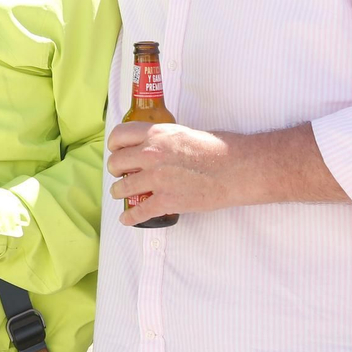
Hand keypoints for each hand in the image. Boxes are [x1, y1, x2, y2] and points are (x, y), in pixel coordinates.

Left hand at [106, 122, 249, 223]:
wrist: (236, 169)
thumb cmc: (217, 149)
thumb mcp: (182, 133)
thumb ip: (162, 140)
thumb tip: (153, 147)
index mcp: (155, 134)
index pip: (119, 136)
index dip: (114, 145)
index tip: (116, 151)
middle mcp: (151, 154)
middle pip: (116, 163)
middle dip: (116, 169)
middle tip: (121, 173)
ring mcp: (157, 179)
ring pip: (121, 187)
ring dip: (118, 191)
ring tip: (121, 193)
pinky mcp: (166, 201)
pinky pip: (138, 212)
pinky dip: (129, 218)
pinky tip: (126, 219)